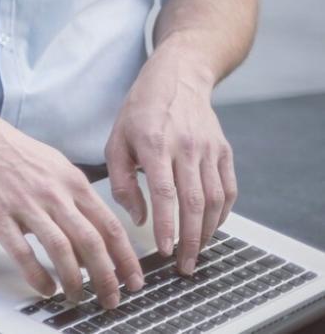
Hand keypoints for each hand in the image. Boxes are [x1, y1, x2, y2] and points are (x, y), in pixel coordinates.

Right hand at [0, 101, 142, 307]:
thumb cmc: (14, 153)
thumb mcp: (56, 167)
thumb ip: (77, 200)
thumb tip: (93, 237)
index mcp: (72, 182)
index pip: (110, 226)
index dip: (126, 258)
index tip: (133, 279)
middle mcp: (53, 194)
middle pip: (91, 242)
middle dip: (107, 277)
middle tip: (111, 299)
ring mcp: (25, 205)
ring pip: (61, 250)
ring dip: (74, 281)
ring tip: (78, 296)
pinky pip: (23, 253)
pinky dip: (37, 276)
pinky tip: (45, 287)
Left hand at [105, 41, 235, 275]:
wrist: (177, 78)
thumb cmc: (139, 111)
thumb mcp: (116, 139)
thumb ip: (122, 180)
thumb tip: (139, 218)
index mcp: (154, 144)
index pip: (164, 193)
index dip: (166, 225)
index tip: (163, 250)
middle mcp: (185, 147)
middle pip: (194, 202)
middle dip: (189, 239)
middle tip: (183, 265)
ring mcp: (208, 149)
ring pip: (215, 200)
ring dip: (207, 231)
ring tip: (195, 252)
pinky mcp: (224, 151)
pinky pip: (228, 190)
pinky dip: (223, 214)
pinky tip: (210, 228)